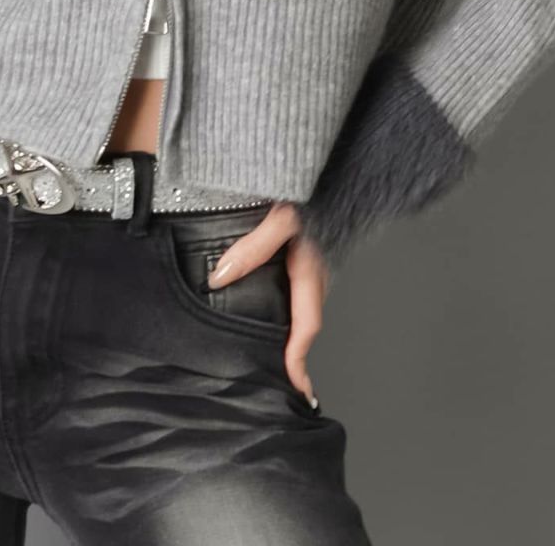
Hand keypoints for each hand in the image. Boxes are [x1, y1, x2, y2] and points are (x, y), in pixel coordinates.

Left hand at [205, 201, 328, 406]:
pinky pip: (298, 287)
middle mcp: (318, 272)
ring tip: (269, 351)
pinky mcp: (310, 251)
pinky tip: (267, 304)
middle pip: (304, 321)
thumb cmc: (310, 191)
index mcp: (311, 271)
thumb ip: (251, 249)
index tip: (295, 388)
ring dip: (289, 329)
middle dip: (292, 352)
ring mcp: (316, 262)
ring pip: (302, 304)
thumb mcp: (279, 218)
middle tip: (278, 379)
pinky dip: (287, 306)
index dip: (297, 360)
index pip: (305, 327)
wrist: (334, 166)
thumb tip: (220, 278)